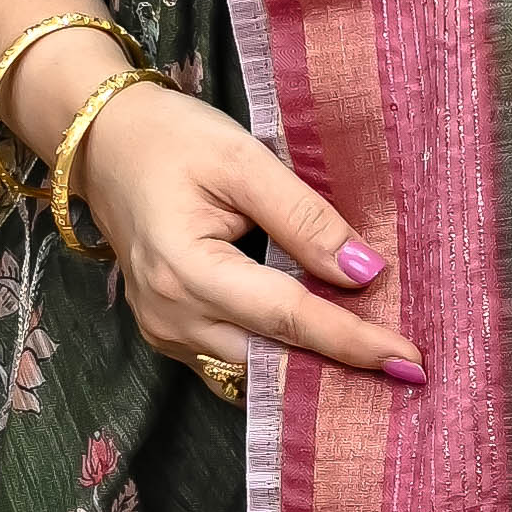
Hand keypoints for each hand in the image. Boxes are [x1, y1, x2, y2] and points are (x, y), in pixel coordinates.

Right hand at [65, 74, 422, 389]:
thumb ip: (304, 218)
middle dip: (337, 369)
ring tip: (371, 364)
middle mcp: (172, 317)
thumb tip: (365, 272)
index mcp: (187, 271)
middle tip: (405, 370)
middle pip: (271, 361)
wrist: (103, 140)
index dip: (353, 342)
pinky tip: (320, 352)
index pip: (289, 319)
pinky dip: (277, 361)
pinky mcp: (168, 332)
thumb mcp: (243, 160)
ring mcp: (165, 331)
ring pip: (251, 374)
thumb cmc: (170, 138)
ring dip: (309, 372)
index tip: (409, 362)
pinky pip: (231, 364)